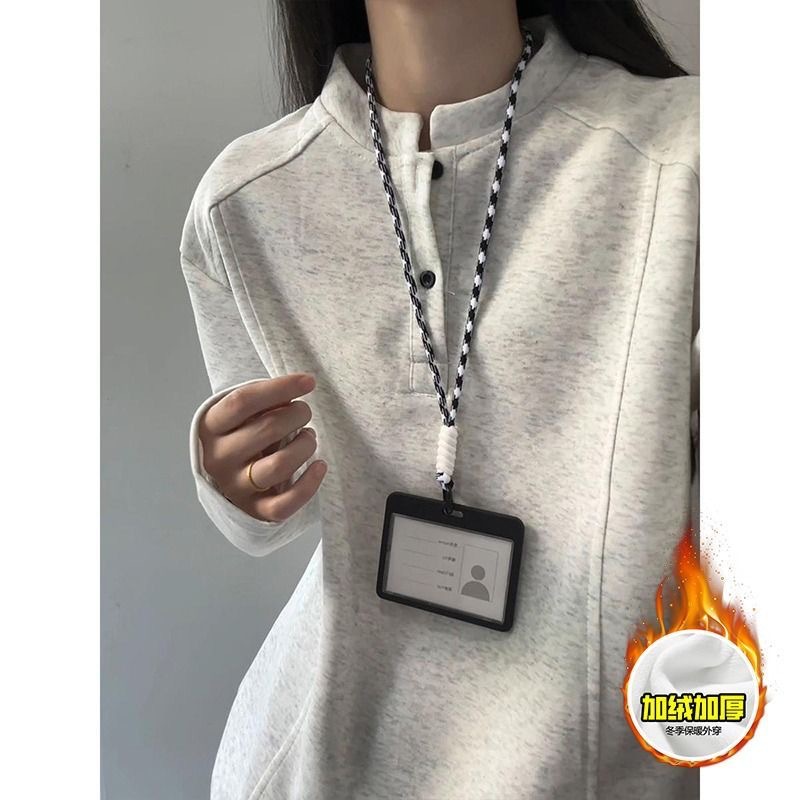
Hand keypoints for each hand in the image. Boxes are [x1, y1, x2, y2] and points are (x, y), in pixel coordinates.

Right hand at [198, 373, 326, 521]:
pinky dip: (309, 484)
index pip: (243, 401)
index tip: (308, 381)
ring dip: (305, 446)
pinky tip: (320, 466)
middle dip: (297, 415)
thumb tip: (298, 387)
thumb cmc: (241, 437)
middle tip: (304, 412)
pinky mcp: (254, 510)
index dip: (280, 388)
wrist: (226, 480)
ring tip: (309, 437)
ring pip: (279, 465)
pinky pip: (285, 503)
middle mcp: (218, 458)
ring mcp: (235, 487)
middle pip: (267, 429)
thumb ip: (264, 401)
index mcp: (210, 427)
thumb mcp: (242, 415)